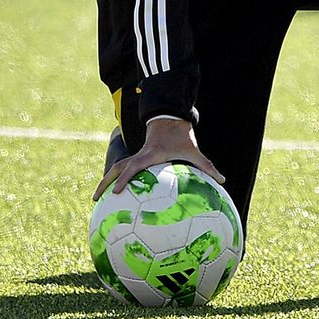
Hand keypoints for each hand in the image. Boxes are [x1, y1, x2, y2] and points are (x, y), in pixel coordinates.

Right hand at [93, 116, 223, 200]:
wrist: (170, 119)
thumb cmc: (182, 137)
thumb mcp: (195, 152)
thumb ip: (208, 166)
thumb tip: (223, 180)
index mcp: (151, 155)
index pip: (134, 167)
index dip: (125, 179)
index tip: (117, 192)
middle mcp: (139, 156)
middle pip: (117, 168)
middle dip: (105, 183)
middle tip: (95, 200)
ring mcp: (135, 156)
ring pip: (115, 168)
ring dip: (105, 181)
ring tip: (96, 199)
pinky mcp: (135, 158)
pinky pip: (121, 169)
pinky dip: (114, 179)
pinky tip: (110, 194)